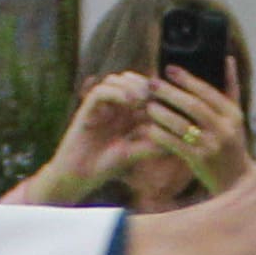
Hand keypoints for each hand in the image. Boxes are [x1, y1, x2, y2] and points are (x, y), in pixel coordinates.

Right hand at [31, 73, 155, 204]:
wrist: (78, 175)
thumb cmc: (106, 167)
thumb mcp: (135, 153)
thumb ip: (153, 145)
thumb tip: (177, 139)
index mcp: (126, 113)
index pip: (143, 90)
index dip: (156, 91)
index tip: (168, 99)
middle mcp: (113, 106)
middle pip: (130, 79)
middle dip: (144, 84)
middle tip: (155, 95)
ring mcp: (100, 106)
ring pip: (115, 79)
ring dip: (130, 85)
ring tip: (142, 99)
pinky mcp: (86, 109)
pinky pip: (101, 91)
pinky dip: (116, 92)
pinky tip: (129, 102)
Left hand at [139, 65, 255, 197]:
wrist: (237, 179)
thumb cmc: (232, 143)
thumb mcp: (236, 116)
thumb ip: (231, 88)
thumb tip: (227, 58)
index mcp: (233, 114)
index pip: (208, 92)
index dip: (187, 79)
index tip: (169, 69)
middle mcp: (225, 129)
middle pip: (193, 106)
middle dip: (170, 93)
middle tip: (152, 84)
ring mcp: (212, 146)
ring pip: (182, 125)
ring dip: (163, 114)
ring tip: (148, 106)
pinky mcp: (200, 160)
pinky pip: (176, 145)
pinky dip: (162, 136)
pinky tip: (150, 129)